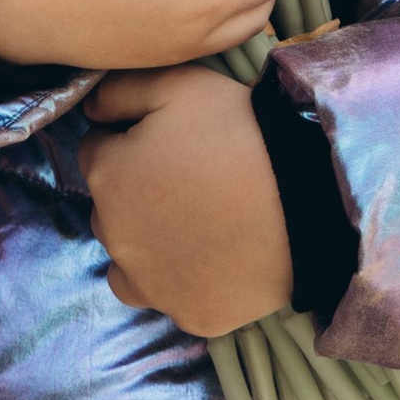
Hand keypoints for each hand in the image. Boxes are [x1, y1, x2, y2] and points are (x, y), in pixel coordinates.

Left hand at [81, 65, 292, 338]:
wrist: (309, 197)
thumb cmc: (241, 133)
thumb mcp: (179, 84)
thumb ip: (120, 90)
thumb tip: (90, 110)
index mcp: (108, 177)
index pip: (96, 153)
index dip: (129, 142)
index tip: (167, 141)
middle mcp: (116, 237)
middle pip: (110, 212)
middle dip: (134, 196)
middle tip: (187, 181)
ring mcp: (153, 284)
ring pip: (129, 266)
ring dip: (147, 248)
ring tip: (195, 227)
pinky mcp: (192, 315)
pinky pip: (174, 298)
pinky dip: (186, 282)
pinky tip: (217, 258)